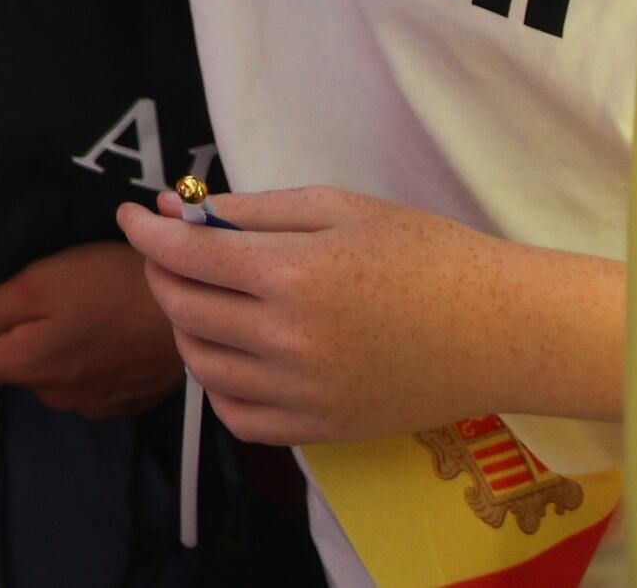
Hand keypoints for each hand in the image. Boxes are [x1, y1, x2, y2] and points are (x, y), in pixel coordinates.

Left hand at [0, 240, 181, 418]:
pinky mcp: (123, 402)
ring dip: (54, 349)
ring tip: (84, 313)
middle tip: (47, 300)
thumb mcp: (37, 285)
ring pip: (47, 376)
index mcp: (25, 366)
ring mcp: (91, 404)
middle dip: (14, 338)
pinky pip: (84, 384)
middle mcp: (52, 395)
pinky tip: (109, 335)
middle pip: (6, 369)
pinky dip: (88, 361)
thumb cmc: (109, 287)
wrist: (194, 311)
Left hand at [115, 187, 620, 445]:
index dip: (147, 230)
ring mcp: (306, 393)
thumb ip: (253, 211)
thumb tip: (183, 212)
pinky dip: (218, 386)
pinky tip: (232, 356)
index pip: (185, 254)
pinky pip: (239, 416)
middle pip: (183, 309)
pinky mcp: (325, 428)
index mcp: (292, 275)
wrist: (503, 330)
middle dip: (163, 272)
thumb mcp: (338, 208)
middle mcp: (290, 341)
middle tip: (174, 251)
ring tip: (204, 299)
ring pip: (201, 365)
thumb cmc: (427, 255)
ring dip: (185, 328)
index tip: (134, 214)